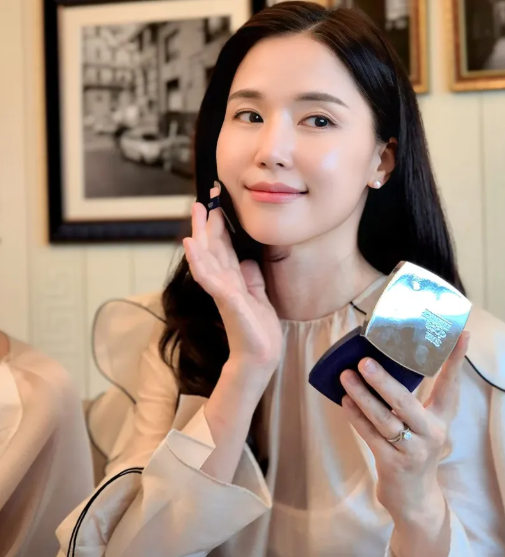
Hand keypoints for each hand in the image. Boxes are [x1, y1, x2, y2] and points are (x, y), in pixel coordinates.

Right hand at [183, 184, 282, 374]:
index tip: (217, 205)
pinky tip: (191, 245)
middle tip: (201, 199)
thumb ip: (252, 280)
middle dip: (207, 224)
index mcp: (233, 280)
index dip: (220, 227)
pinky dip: (199, 259)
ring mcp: (223, 290)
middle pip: (212, 248)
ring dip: (200, 234)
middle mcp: (224, 282)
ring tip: (197, 213)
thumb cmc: (258, 331)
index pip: (224, 248)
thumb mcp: (259, 298)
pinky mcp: (226, 299)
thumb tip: (248, 261)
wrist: (260, 357)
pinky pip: (209, 276)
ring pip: (207, 256)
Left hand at [339, 331, 469, 526]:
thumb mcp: (424, 425)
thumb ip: (412, 400)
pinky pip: (370, 435)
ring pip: (384, 419)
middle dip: (383, 380)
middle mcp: (431, 433)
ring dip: (362, 396)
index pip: (450, 385)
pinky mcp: (392, 464)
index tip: (462, 334)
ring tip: (346, 376)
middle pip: (405, 402)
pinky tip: (345, 401)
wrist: (415, 500)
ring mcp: (412, 451)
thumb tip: (384, 361)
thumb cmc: (415, 450)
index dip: (455, 360)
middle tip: (364, 360)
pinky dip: (356, 417)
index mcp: (442, 419)